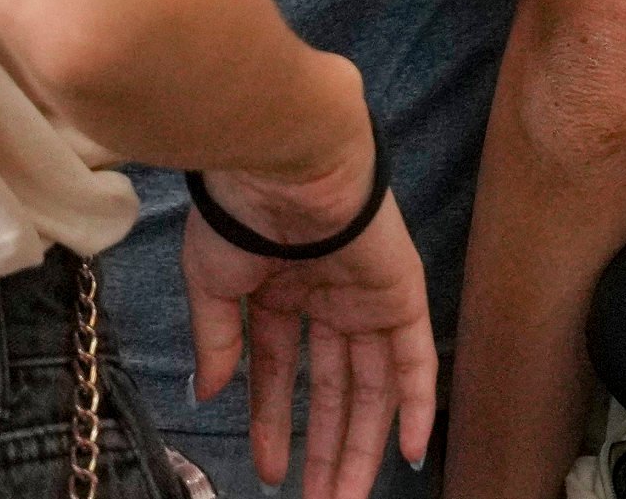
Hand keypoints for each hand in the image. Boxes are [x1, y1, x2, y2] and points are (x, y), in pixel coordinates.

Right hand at [187, 151, 441, 498]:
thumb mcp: (213, 284)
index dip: (273, 424)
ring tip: (345, 497)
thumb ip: (219, 342)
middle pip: (333, 391)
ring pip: (372, 387)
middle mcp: (328, 299)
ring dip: (361, 444)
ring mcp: (367, 297)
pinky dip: (417, 404)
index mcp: (280, 291)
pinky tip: (407, 451)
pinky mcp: (401, 292)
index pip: (280, 374)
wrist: (282, 161)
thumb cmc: (240, 210)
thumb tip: (209, 393)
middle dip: (325, 450)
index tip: (269, 472)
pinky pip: (416, 358)